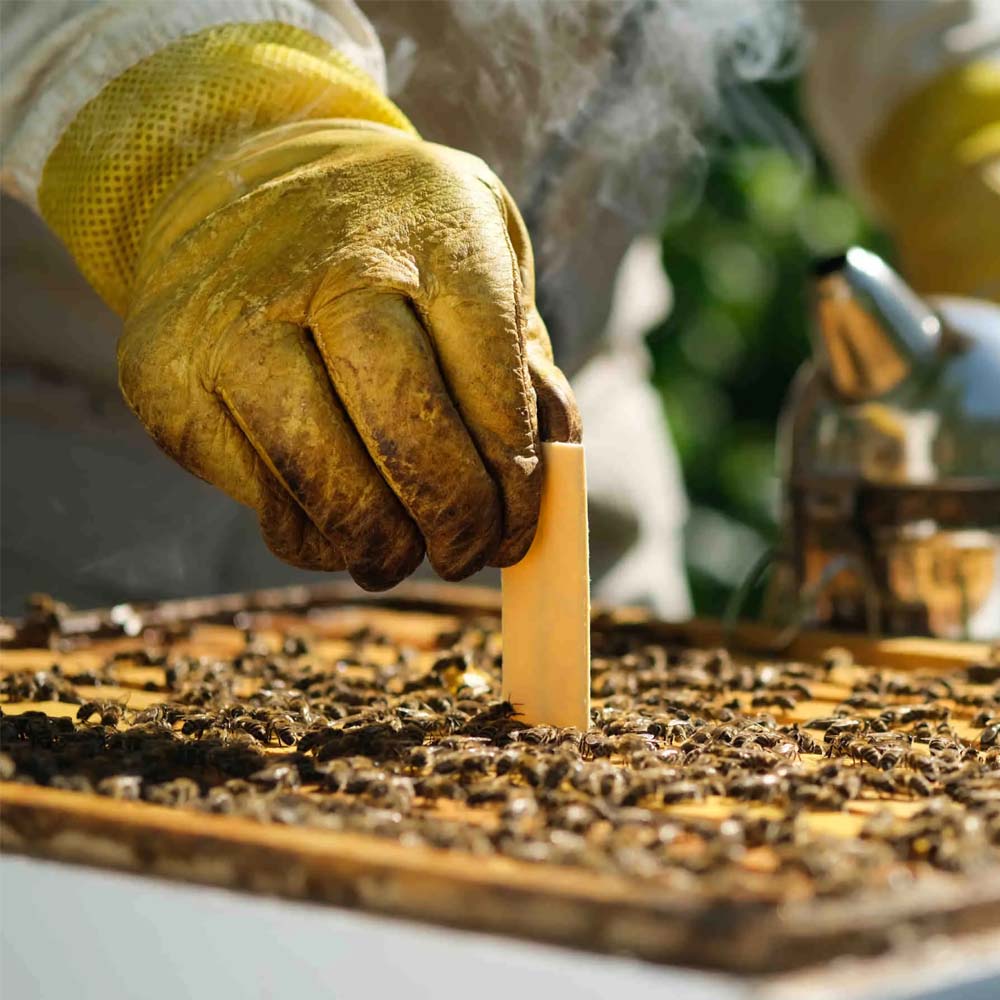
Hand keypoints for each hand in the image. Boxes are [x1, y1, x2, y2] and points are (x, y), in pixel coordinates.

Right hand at [119, 121, 579, 589]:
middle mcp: (324, 263)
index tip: (516, 521)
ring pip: (322, 476)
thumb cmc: (392, 244)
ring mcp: (231, 320)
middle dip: (452, 517)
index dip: (514, 475)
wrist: (237, 184)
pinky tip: (339, 525)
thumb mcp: (481, 258)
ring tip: (403, 554)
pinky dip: (312, 536)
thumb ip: (521, 361)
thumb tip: (540, 479)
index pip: (492, 379)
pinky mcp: (166, 378)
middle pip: (406, 430)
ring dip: (380, 545)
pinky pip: (261, 496)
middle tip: (468, 552)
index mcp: (432, 225)